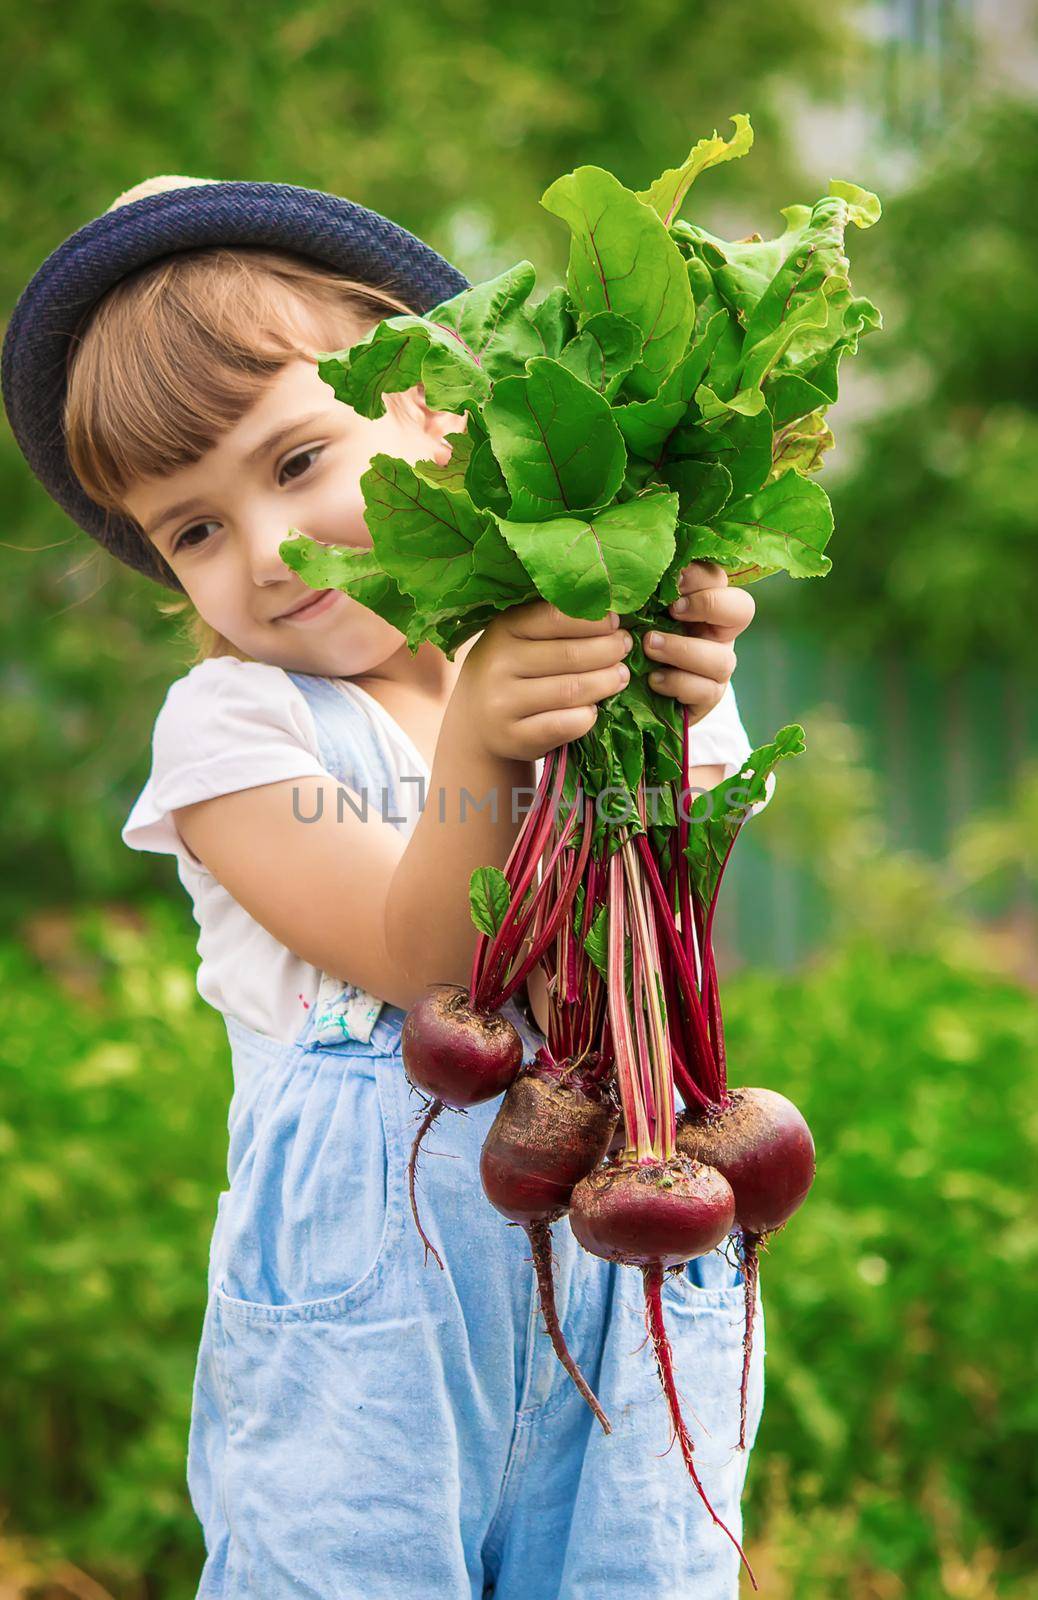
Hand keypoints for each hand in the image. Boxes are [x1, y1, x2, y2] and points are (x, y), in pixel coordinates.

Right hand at [456, 600, 633, 762]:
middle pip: (570, 655)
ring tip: (620, 676)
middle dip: (608, 650)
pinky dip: (587, 717)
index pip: (557, 617)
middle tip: (625, 649)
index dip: (594, 620)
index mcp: (504, 629)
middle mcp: (498, 664)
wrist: (476, 722)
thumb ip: (556, 624)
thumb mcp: (521, 638)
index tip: (616, 623)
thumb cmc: (513, 671)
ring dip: (605, 683)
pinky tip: (594, 710)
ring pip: (571, 690)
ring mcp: (503, 703)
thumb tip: (612, 616)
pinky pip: (564, 724)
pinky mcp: (513, 736)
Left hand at [641, 561, 754, 721]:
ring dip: (683, 650)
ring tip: (649, 646)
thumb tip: (632, 576)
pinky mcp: (709, 696)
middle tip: (673, 610)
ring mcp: (718, 666)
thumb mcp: (638, 615)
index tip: (672, 581)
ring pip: (721, 658)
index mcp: (704, 604)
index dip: (699, 576)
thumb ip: (644, 597)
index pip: (718, 579)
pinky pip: (706, 691)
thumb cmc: (636, 642)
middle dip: (710, 605)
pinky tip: (653, 679)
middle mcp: (719, 633)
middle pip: (742, 609)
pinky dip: (678, 683)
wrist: (635, 693)